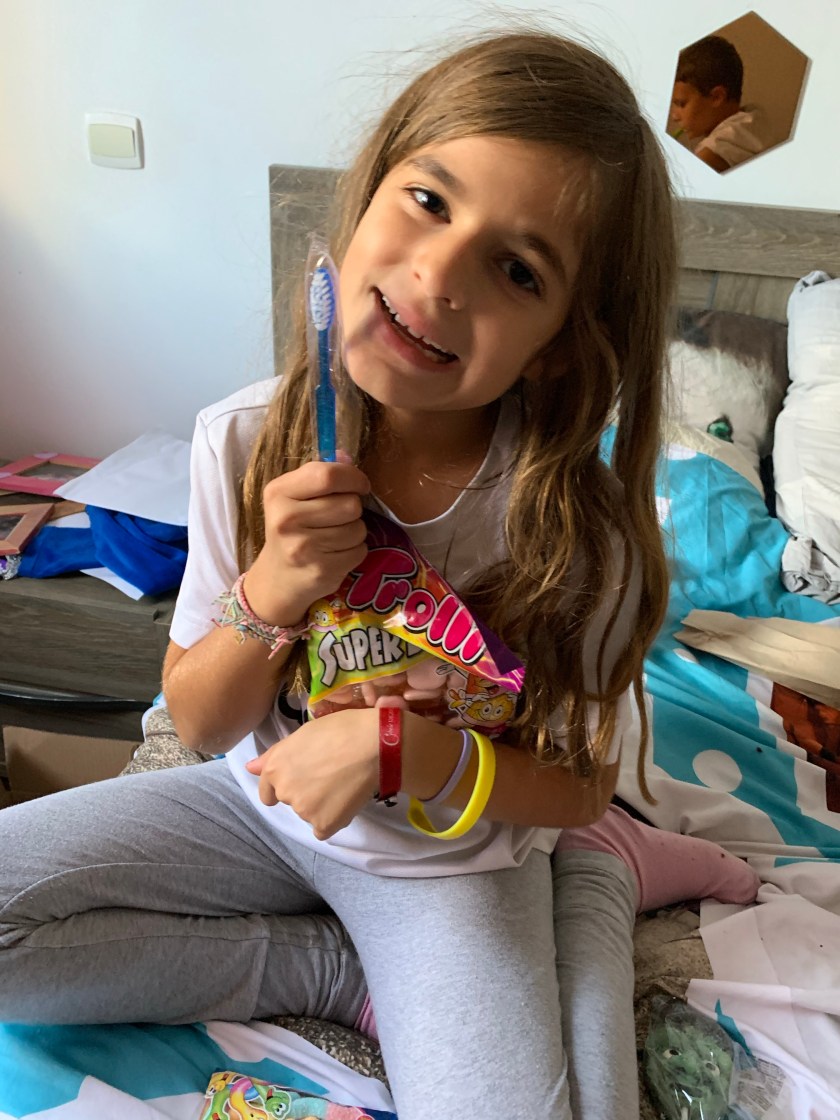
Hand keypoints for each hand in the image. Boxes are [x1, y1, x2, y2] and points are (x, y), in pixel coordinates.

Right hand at [244, 458, 369, 625]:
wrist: (278, 577)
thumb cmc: (291, 529)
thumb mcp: (294, 497)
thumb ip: (319, 474)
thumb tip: (347, 456)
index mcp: (278, 493)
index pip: (327, 475)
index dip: (353, 477)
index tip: (359, 485)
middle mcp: (286, 520)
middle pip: (350, 504)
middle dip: (353, 508)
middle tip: (338, 517)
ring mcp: (303, 548)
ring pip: (358, 529)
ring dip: (354, 531)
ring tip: (335, 537)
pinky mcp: (321, 571)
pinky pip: (359, 551)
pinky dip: (355, 551)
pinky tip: (336, 553)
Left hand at [245, 708, 378, 839]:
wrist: (372, 744)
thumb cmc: (340, 730)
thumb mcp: (302, 734)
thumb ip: (274, 755)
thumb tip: (250, 768)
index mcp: (275, 768)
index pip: (268, 792)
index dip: (286, 784)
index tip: (305, 778)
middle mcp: (284, 791)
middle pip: (291, 800)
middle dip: (306, 792)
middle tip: (330, 774)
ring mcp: (303, 810)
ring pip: (309, 814)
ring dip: (322, 805)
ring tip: (343, 783)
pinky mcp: (324, 824)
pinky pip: (324, 828)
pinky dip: (334, 818)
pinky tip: (347, 800)